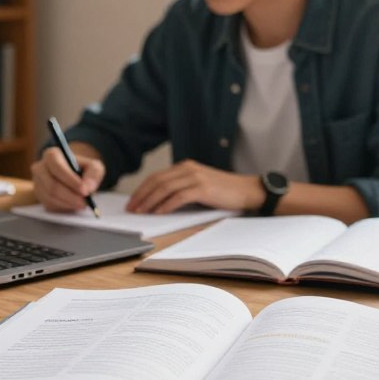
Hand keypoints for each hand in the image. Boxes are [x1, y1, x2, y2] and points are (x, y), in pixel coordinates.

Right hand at [31, 146, 104, 212]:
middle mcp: (40, 168)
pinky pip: (50, 205)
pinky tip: (74, 204)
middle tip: (85, 202)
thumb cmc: (82, 170)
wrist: (73, 177)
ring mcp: (37, 183)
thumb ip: (94, 174)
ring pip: (51, 197)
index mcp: (52, 155)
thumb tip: (87, 188)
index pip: (57, 167)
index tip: (84, 191)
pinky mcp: (39, 196)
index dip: (71, 180)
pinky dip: (64, 207)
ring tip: (82, 203)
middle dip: (70, 196)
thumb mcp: (93, 167)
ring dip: (68, 203)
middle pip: (52, 185)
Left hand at [126, 159, 264, 213]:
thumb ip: (181, 188)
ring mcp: (195, 177)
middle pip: (157, 181)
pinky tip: (159, 213)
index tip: (132, 201)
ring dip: (150, 201)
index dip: (141, 189)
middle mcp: (188, 169)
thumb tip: (158, 202)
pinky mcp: (203, 188)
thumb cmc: (223, 191)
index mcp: (185, 166)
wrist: (247, 190)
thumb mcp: (199, 185)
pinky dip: (166, 205)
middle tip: (131, 208)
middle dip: (141, 195)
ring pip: (164, 188)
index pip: (156, 177)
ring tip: (141, 212)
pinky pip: (179, 197)